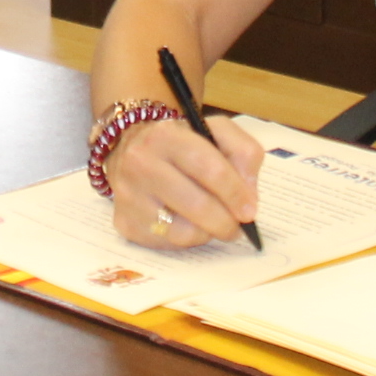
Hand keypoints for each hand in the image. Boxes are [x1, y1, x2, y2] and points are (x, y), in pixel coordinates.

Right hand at [104, 114, 264, 249]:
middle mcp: (140, 163)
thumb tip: (248, 196)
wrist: (128, 149)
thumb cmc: (180, 144)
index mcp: (166, 136)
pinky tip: (189, 224)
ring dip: (208, 232)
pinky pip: (169, 243)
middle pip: (198, 205)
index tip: (250, 210)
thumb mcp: (214, 131)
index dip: (235, 193)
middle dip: (227, 221)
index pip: (209, 168)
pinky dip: (188, 239)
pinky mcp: (126, 223)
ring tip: (213, 222)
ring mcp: (129, 195)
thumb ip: (243, 152)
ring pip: (184, 231)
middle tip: (238, 226)